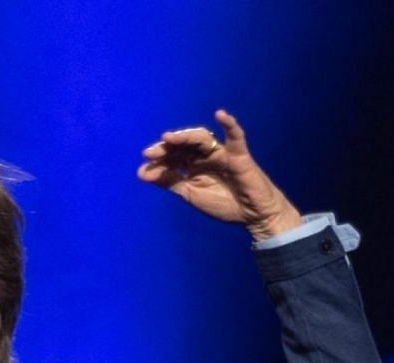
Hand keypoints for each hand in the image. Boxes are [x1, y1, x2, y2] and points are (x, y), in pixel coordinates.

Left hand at [138, 108, 300, 241]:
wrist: (252, 216)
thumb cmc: (224, 203)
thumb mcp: (190, 194)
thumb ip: (169, 182)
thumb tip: (141, 172)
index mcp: (193, 164)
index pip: (173, 156)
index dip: (159, 159)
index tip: (144, 167)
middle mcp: (205, 155)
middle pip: (183, 144)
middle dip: (166, 147)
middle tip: (150, 153)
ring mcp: (221, 152)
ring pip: (201, 138)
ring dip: (184, 136)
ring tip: (168, 138)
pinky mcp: (239, 154)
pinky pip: (235, 136)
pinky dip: (230, 124)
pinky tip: (221, 114)